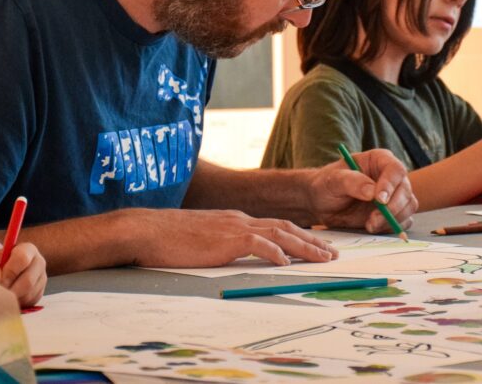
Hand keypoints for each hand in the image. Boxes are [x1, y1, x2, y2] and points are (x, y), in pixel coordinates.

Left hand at [0, 243, 46, 306]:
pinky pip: (30, 301)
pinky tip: (9, 299)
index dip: (10, 272)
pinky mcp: (40, 291)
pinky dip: (18, 303)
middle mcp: (39, 262)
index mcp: (28, 249)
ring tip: (1, 297)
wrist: (6, 270)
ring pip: (29, 294)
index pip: (22, 259)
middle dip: (10, 291)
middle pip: (28, 281)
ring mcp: (42, 278)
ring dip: (13, 299)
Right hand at [124, 208, 336, 267]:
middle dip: (312, 240)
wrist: (148, 230)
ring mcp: (233, 227)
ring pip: (279, 233)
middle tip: (332, 252)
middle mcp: (240, 219)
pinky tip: (286, 262)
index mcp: (236, 220)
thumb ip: (224, 243)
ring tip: (323, 257)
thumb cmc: (171, 238)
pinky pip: (257, 244)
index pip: (277, 225)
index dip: (300, 234)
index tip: (317, 245)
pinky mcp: (225, 239)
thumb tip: (238, 254)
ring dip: (304, 246)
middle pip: (286, 226)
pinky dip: (275, 252)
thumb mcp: (205, 239)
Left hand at [308, 148, 417, 233]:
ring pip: (408, 207)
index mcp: (379, 160)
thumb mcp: (333, 180)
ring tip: (370, 224)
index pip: (395, 169)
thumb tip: (372, 192)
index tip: (379, 200)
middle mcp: (391, 176)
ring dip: (392, 219)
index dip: (390, 185)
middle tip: (373, 219)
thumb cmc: (327, 185)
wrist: (322, 204)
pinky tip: (373, 227)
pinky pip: (404, 221)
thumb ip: (351, 182)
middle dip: (392, 207)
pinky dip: (392, 227)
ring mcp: (394, 195)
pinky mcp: (393, 213)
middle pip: (405, 190)